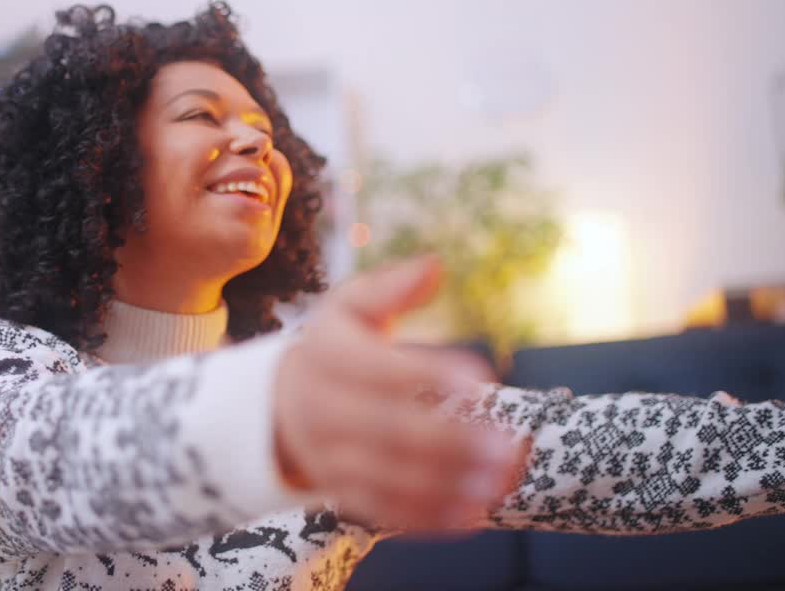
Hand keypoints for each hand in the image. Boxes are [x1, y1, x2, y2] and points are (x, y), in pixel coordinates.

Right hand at [272, 256, 528, 530]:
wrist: (278, 405)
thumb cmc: (334, 348)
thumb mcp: (349, 307)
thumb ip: (390, 288)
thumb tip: (435, 265)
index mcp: (325, 356)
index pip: (375, 368)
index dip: (426, 374)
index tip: (481, 377)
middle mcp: (320, 410)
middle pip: (385, 430)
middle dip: (449, 441)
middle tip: (506, 444)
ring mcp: (327, 457)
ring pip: (386, 478)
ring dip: (447, 484)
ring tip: (500, 480)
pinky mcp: (340, 493)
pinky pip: (382, 511)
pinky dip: (426, 518)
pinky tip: (472, 514)